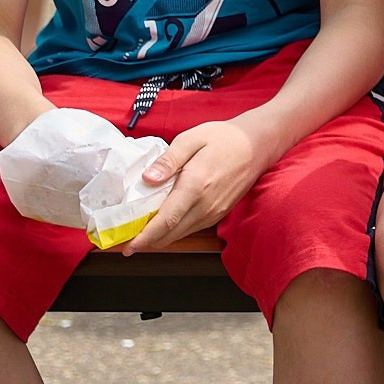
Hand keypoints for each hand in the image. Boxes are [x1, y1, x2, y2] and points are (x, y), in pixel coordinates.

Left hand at [125, 119, 265, 251]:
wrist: (257, 144)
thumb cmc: (224, 138)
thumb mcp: (191, 139)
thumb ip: (168, 160)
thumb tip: (147, 179)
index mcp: (196, 186)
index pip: (166, 220)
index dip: (144, 236)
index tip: (127, 245)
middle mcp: (206, 205)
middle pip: (171, 234)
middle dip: (147, 241)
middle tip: (126, 240)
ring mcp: (214, 212)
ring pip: (180, 234)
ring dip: (160, 237)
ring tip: (141, 231)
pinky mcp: (219, 213)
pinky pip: (191, 228)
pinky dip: (174, 230)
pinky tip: (164, 222)